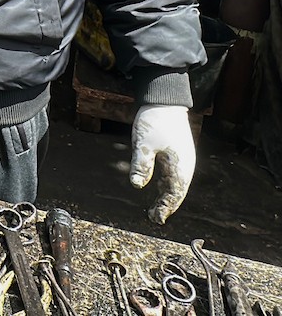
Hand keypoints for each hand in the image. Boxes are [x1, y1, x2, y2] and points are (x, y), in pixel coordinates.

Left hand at [129, 104, 195, 223]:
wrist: (165, 100)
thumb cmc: (154, 121)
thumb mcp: (143, 144)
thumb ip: (141, 165)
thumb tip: (136, 185)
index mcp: (179, 166)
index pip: (174, 194)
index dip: (165, 208)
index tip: (155, 219)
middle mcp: (184, 165)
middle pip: (176, 191)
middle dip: (166, 205)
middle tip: (153, 217)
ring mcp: (182, 159)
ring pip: (175, 183)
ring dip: (166, 196)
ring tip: (156, 208)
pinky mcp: (177, 152)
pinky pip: (173, 174)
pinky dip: (166, 184)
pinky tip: (157, 187)